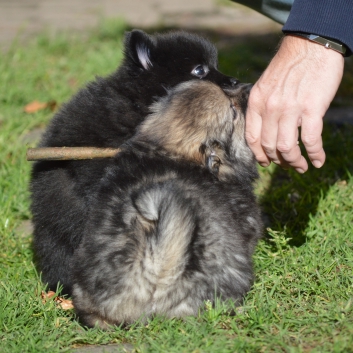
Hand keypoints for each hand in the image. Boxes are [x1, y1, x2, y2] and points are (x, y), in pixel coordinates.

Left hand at [245, 35, 343, 172]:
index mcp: (257, 103)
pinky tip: (317, 161)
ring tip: (301, 167)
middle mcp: (270, 108)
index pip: (252, 138)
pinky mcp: (312, 109)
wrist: (311, 45)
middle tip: (287, 165)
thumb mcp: (266, 85)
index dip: (259, 155)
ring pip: (287, 148)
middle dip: (278, 161)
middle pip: (269, 146)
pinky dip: (315, 154)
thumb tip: (268, 129)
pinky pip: (310, 140)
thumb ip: (264, 107)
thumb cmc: (289, 66)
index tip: (266, 162)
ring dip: (295, 162)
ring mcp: (290, 109)